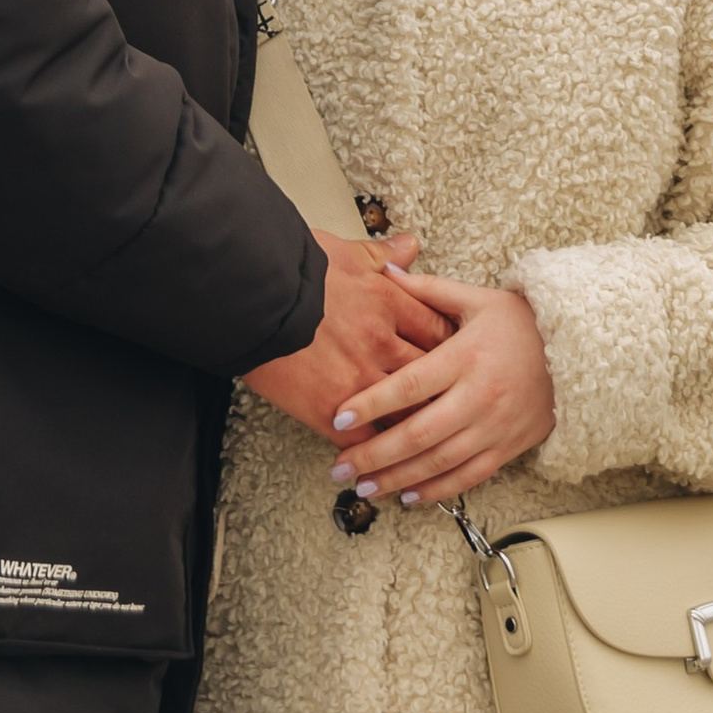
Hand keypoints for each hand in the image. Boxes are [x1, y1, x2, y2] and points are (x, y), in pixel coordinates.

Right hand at [242, 232, 452, 439]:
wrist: (253, 296)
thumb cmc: (294, 270)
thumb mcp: (346, 252)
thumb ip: (384, 256)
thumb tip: (410, 246)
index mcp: (389, 304)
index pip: (438, 332)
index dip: (452, 349)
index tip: (459, 360)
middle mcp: (383, 344)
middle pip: (431, 377)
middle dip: (444, 394)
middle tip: (455, 409)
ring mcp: (360, 380)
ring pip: (405, 415)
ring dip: (416, 432)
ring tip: (425, 448)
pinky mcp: (331, 409)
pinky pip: (364, 441)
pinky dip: (373, 455)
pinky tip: (378, 465)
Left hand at [328, 272, 554, 501]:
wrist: (580, 351)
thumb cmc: (523, 322)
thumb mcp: (476, 298)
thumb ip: (428, 290)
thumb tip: (386, 272)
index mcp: (464, 357)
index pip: (409, 385)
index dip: (372, 402)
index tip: (339, 416)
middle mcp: (477, 397)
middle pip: (418, 434)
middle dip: (375, 454)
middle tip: (340, 467)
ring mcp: (493, 427)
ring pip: (439, 463)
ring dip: (398, 479)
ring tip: (364, 489)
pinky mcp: (507, 448)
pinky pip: (468, 477)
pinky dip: (437, 490)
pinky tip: (408, 497)